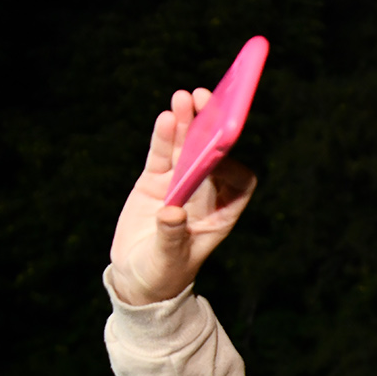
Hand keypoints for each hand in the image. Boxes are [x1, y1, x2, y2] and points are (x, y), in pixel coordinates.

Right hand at [109, 89, 258, 305]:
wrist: (138, 277)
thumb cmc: (163, 274)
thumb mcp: (168, 260)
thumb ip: (171, 237)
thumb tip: (171, 213)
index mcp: (221, 215)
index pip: (239, 183)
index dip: (232, 166)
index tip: (218, 153)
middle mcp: (204, 195)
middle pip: (212, 155)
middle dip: (211, 129)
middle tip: (206, 101)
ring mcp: (179, 185)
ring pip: (186, 147)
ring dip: (187, 123)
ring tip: (183, 98)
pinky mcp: (154, 181)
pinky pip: (162, 154)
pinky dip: (163, 136)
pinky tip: (166, 117)